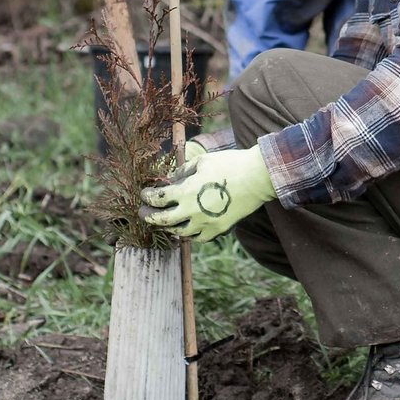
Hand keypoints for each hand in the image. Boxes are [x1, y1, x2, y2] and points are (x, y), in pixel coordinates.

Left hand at [140, 145, 273, 242]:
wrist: (257, 178)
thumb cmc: (230, 164)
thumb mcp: (203, 162)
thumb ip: (183, 172)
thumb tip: (172, 179)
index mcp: (186, 191)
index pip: (158, 199)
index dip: (148, 197)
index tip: (144, 194)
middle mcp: (192, 211)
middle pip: (163, 220)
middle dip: (148, 217)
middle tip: (142, 214)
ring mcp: (205, 223)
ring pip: (179, 232)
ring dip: (168, 227)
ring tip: (163, 223)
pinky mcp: (218, 230)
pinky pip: (198, 238)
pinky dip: (188, 234)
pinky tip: (185, 229)